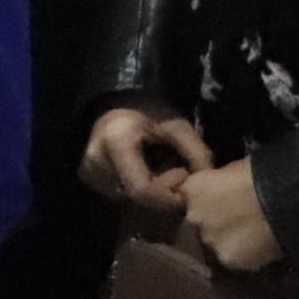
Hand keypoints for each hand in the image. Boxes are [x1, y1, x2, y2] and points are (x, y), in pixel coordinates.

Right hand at [82, 106, 213, 213]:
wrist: (118, 98)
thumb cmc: (148, 108)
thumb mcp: (177, 124)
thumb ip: (197, 153)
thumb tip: (207, 184)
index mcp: (115, 145)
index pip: (142, 190)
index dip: (168, 194)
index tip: (185, 177)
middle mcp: (96, 163)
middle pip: (137, 198)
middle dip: (165, 191)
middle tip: (179, 170)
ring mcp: (91, 173)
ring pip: (130, 199)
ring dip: (154, 190)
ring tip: (163, 166)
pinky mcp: (91, 178)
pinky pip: (122, 193)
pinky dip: (142, 186)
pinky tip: (149, 168)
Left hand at [182, 159, 279, 272]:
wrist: (287, 200)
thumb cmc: (263, 174)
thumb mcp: (234, 168)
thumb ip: (219, 181)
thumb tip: (222, 187)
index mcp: (192, 189)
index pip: (189, 196)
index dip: (207, 197)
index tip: (222, 197)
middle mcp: (193, 217)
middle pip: (200, 221)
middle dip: (215, 220)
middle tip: (239, 217)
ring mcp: (210, 241)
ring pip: (216, 241)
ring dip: (229, 238)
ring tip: (252, 234)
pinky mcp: (228, 260)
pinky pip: (233, 257)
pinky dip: (244, 253)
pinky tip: (261, 246)